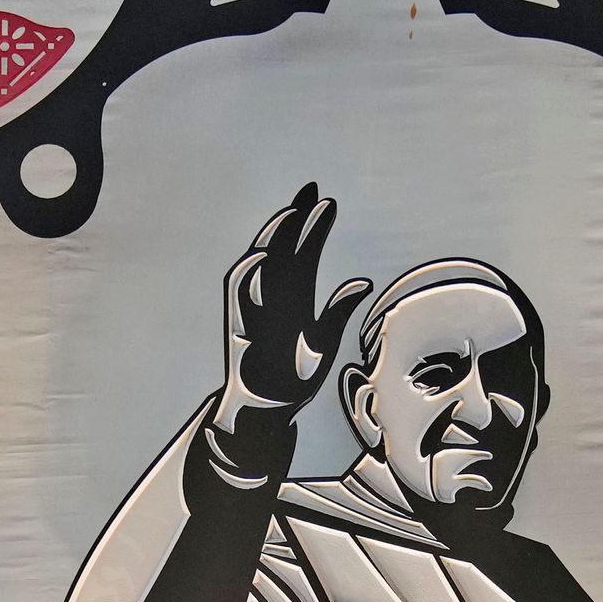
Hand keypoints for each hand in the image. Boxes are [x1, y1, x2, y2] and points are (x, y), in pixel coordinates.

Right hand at [212, 183, 371, 441]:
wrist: (269, 411)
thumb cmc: (296, 378)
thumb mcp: (325, 341)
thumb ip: (338, 310)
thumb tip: (362, 282)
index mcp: (296, 298)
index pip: (304, 253)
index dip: (314, 227)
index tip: (327, 202)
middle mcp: (274, 297)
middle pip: (283, 249)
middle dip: (295, 220)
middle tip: (310, 191)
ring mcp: (255, 309)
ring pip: (261, 265)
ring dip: (273, 240)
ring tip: (289, 214)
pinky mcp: (239, 326)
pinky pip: (239, 297)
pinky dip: (247, 276)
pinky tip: (261, 255)